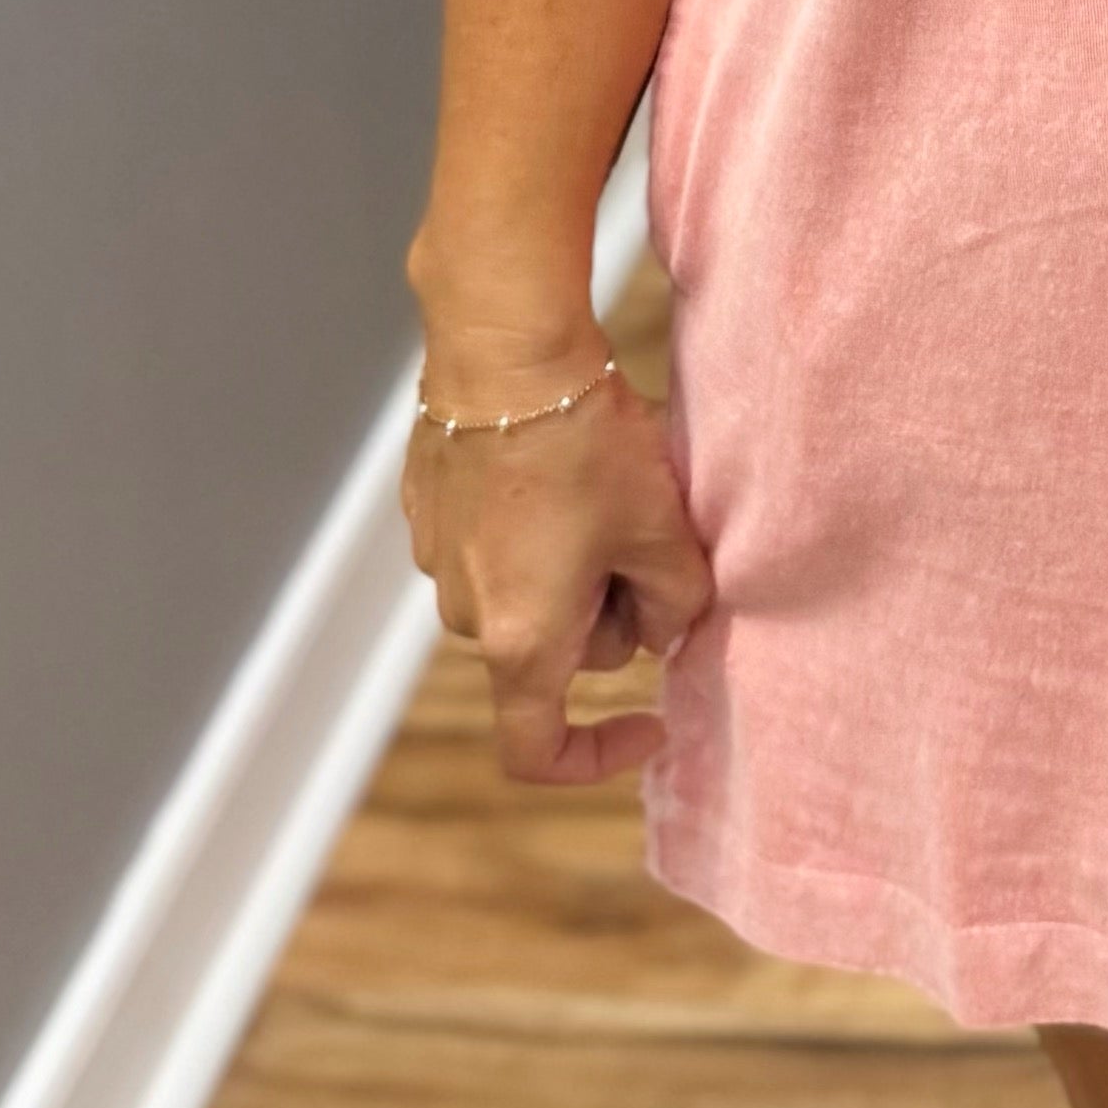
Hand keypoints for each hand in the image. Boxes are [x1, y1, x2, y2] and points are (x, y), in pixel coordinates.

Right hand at [400, 341, 712, 785]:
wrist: (505, 350)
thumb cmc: (584, 444)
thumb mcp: (662, 528)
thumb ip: (679, 602)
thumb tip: (666, 629)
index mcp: (521, 640)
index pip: (538, 751)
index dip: (597, 757)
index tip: (651, 722)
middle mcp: (467, 614)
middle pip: (553, 651)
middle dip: (606, 611)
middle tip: (645, 533)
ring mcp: (438, 560)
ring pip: (526, 592)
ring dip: (571, 563)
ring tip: (604, 484)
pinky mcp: (428, 509)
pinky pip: (495, 543)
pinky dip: (533, 523)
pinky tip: (558, 460)